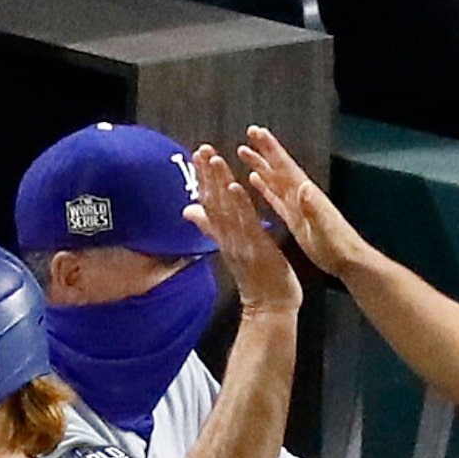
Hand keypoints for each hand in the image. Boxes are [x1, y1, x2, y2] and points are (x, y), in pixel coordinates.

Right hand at [187, 144, 301, 320]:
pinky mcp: (256, 248)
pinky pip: (246, 223)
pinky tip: (235, 186)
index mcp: (225, 236)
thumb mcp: (230, 249)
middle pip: (214, 202)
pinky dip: (240, 204)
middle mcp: (229, 238)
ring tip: (213, 159)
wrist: (269, 309)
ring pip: (227, 209)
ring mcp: (241, 242)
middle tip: (200, 149)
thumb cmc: (255, 280)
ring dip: (220, 183)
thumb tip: (189, 211)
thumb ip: (210, 228)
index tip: (197, 155)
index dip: (203, 178)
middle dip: (207, 174)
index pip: (210, 202)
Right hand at [240, 126, 373, 279]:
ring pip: (274, 180)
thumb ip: (313, 207)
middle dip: (264, 150)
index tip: (257, 132)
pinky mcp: (294, 218)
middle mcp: (300, 195)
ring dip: (260, 166)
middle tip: (249, 132)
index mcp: (306, 195)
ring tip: (243, 152)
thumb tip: (303, 186)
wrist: (348, 260)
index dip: (271, 148)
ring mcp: (297, 206)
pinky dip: (265, 188)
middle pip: (278, 168)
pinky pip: (276, 199)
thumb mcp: (324, 228)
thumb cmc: (338, 246)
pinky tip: (254, 181)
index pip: (285, 166)